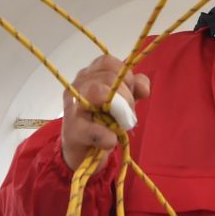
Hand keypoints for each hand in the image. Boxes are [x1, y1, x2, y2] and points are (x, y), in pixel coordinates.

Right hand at [61, 56, 148, 170]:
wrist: (85, 153)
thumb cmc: (103, 122)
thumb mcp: (123, 101)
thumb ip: (135, 88)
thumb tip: (143, 88)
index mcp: (90, 75)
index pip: (108, 62)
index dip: (125, 75)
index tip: (132, 92)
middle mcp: (78, 85)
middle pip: (107, 77)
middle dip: (126, 96)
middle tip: (128, 115)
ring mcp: (72, 106)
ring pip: (97, 92)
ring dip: (118, 111)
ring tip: (120, 126)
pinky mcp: (71, 130)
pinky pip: (90, 128)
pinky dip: (104, 135)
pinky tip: (110, 140)